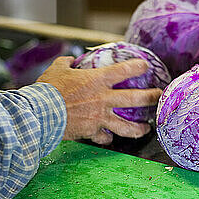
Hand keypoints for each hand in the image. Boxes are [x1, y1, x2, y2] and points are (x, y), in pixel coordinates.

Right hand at [38, 56, 162, 144]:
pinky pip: (104, 137)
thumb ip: (66, 63)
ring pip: (127, 126)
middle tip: (159, 97)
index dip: (137, 67)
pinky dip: (107, 138)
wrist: (39, 113)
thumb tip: (70, 60)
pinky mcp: (92, 131)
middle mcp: (103, 99)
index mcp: (96, 80)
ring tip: (146, 129)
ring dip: (139, 128)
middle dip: (151, 98)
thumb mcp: (57, 70)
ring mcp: (99, 117)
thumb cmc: (47, 90)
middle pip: (135, 99)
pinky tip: (109, 137)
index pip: (123, 70)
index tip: (145, 66)